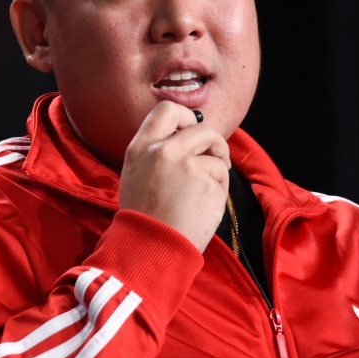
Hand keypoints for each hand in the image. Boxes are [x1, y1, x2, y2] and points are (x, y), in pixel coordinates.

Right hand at [118, 101, 230, 251]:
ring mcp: (187, 166)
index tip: (192, 129)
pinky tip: (202, 208)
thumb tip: (184, 136)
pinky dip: (218, 192)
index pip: (167, 109)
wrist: (150, 248)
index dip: (186, 116)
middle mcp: (163, 150)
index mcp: (141, 147)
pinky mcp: (207, 183)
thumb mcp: (135, 173)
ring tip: (203, 193)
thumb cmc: (143, 216)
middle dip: (215, 141)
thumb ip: (155, 152)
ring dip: (217, 171)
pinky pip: (222, 179)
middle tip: (217, 156)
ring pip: (216, 156)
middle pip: (202, 128)